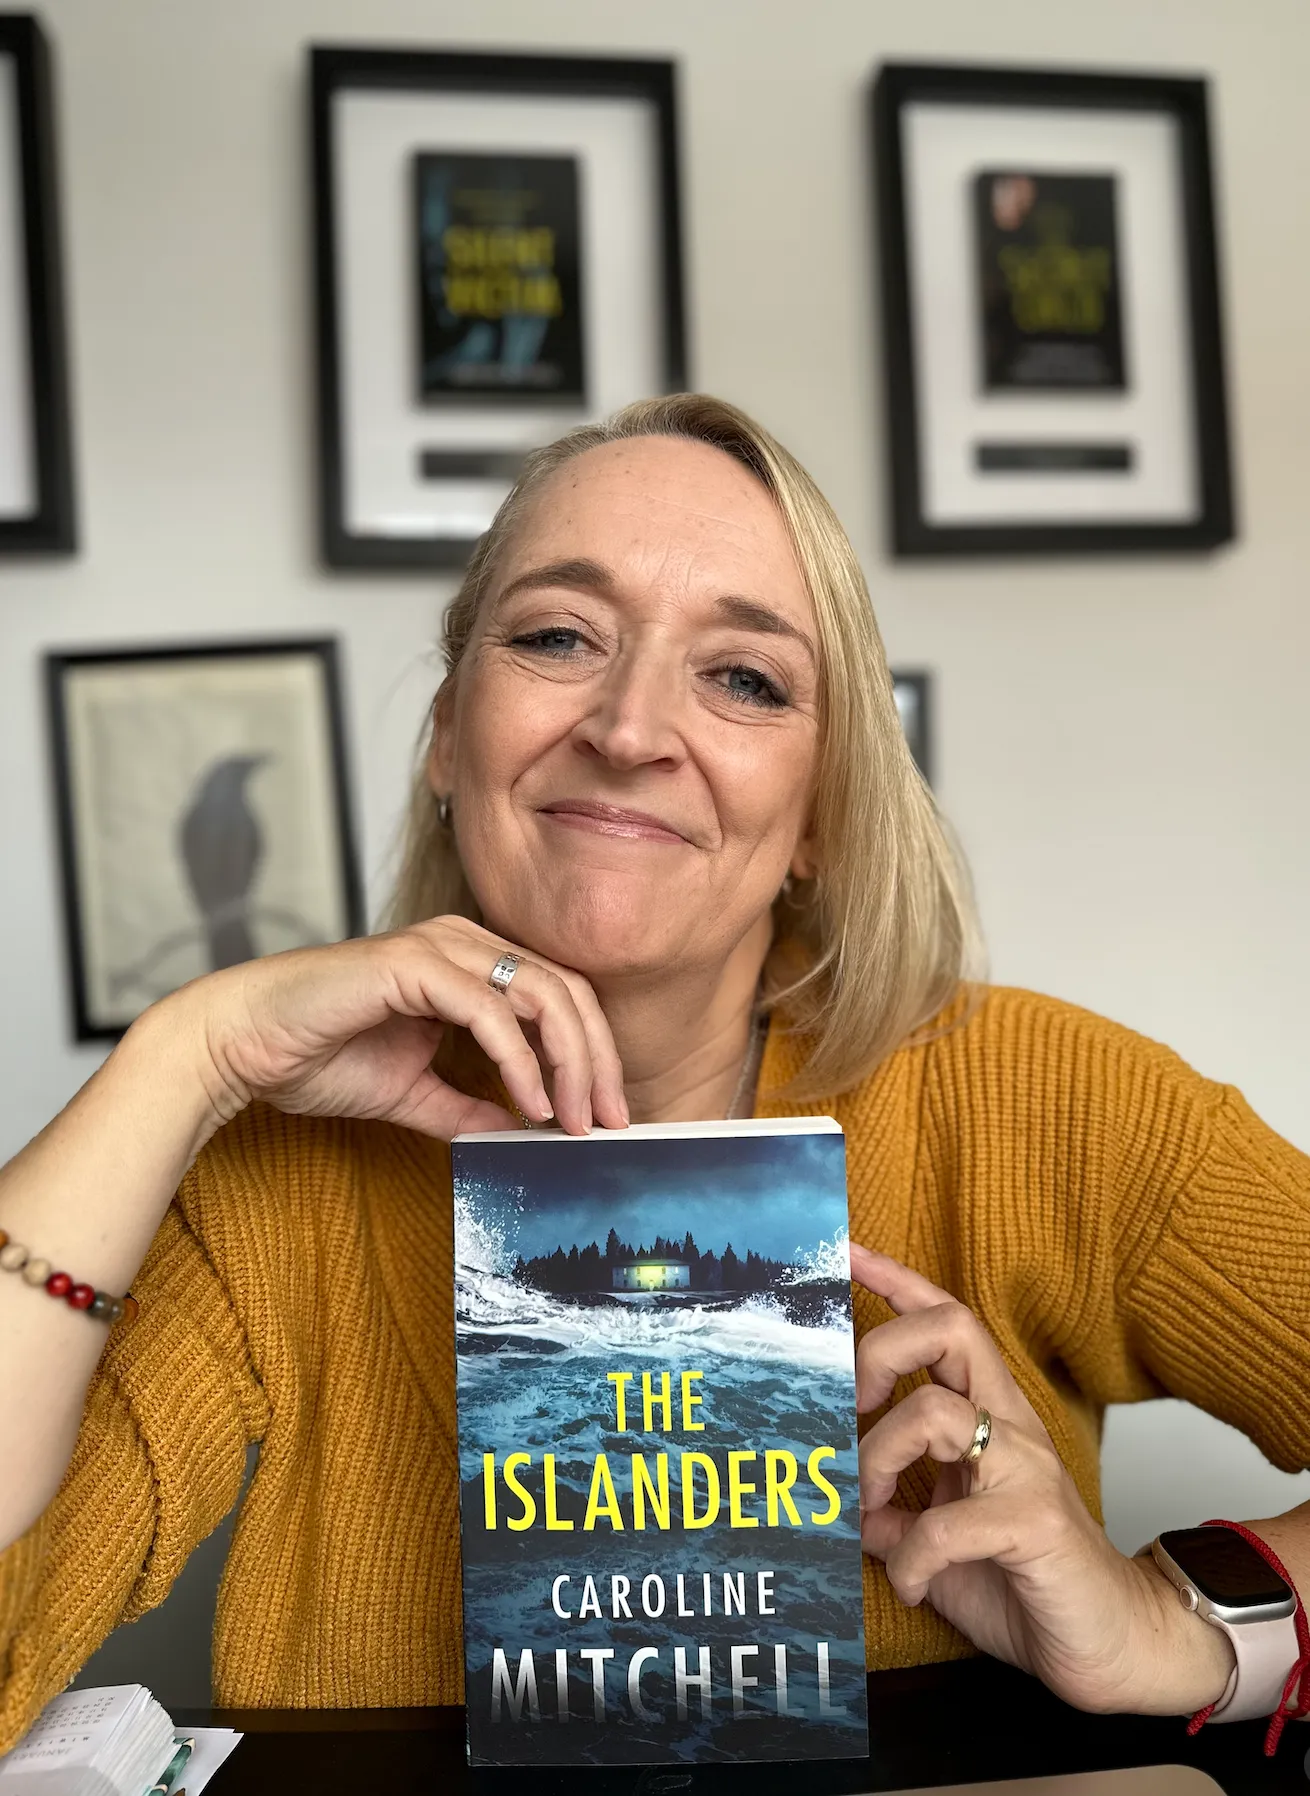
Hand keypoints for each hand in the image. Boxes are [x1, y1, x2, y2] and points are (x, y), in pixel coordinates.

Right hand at [158, 916, 627, 1141]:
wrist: (245, 1046)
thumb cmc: (318, 1058)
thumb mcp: (416, 1094)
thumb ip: (470, 1108)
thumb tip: (523, 1134)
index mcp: (470, 963)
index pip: (559, 998)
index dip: (594, 1055)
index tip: (607, 1115)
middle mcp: (463, 943)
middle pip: (566, 992)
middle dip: (597, 1061)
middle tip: (609, 1121)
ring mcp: (439, 946)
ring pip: (539, 993)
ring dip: (569, 1062)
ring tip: (575, 1118)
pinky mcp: (411, 963)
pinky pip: (487, 1008)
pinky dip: (518, 1059)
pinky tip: (531, 1103)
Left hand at [850, 1244, 1234, 1715]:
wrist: (1113, 1646)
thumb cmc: (1026, 1583)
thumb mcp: (937, 1540)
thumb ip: (890, 1514)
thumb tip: (833, 1502)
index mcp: (988, 1416)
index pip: (947, 1322)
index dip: (898, 1281)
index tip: (848, 1252)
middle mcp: (1010, 1427)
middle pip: (950, 1328)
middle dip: (880, 1351)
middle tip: (850, 1409)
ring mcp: (1026, 1470)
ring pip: (933, 1413)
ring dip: (877, 1460)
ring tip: (869, 1511)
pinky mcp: (1035, 1524)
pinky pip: (946, 1524)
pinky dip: (909, 1559)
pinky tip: (910, 1585)